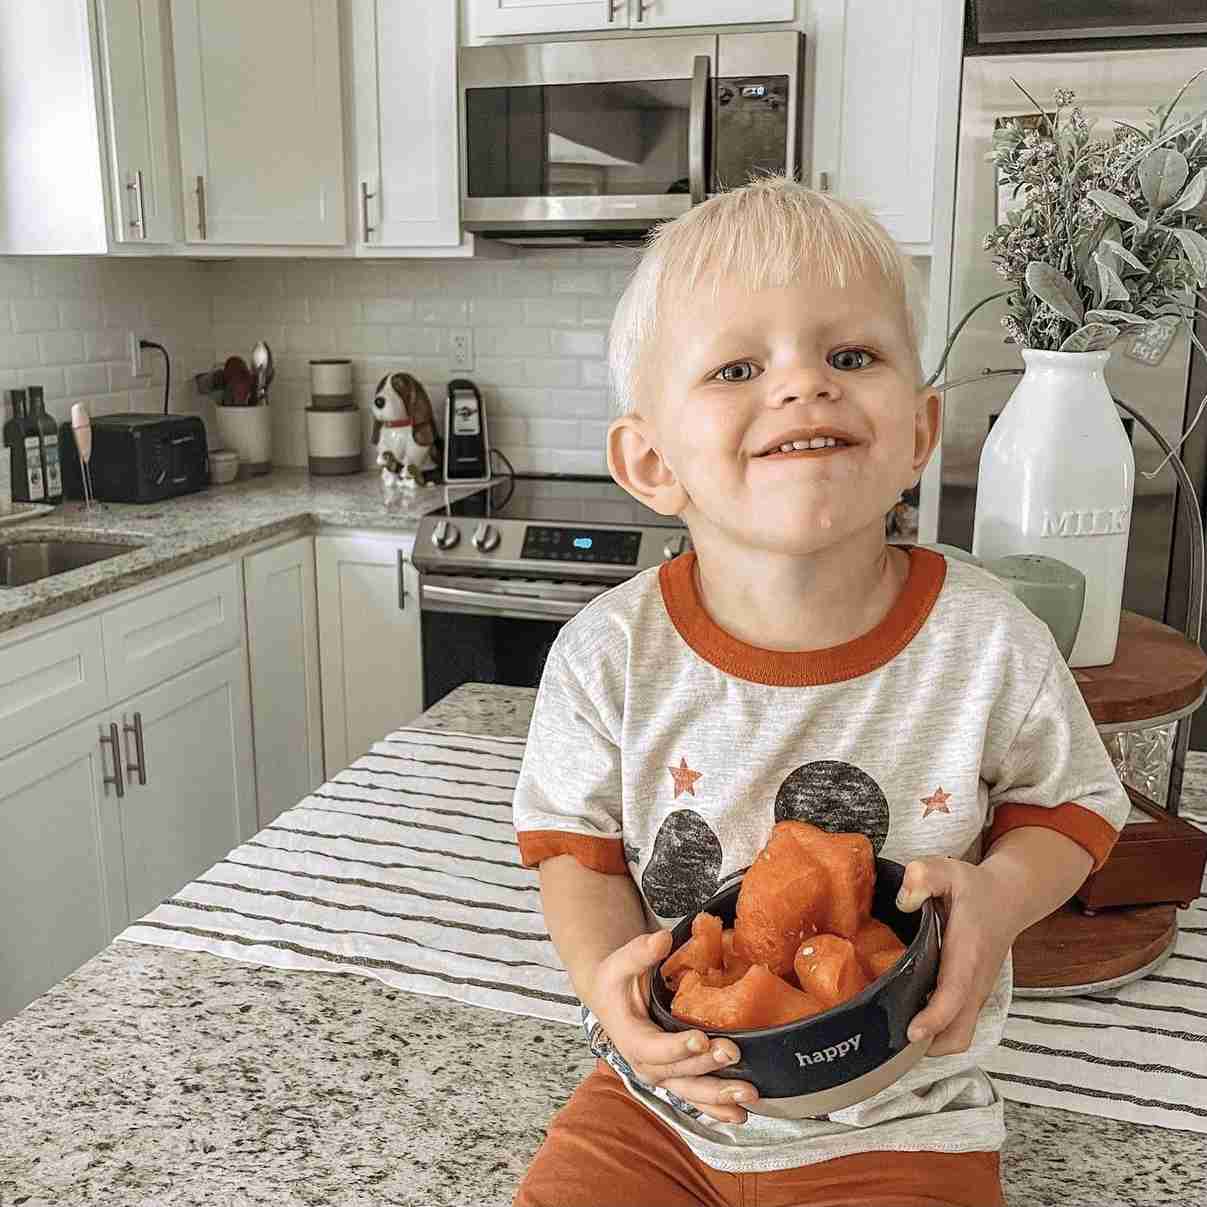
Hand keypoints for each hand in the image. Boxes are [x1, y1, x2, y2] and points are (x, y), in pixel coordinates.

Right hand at [585, 930, 757, 1123]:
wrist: (610, 998)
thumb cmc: (615, 981)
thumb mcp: (619, 963)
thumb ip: (639, 952)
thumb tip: (661, 939)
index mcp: (629, 1037)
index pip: (653, 1048)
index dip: (677, 1047)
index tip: (700, 1039)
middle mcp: (645, 1063)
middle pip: (678, 1073)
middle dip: (707, 1067)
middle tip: (732, 1053)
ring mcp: (661, 1074)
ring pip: (690, 1091)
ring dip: (719, 1097)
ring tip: (747, 1096)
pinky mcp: (675, 1076)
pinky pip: (695, 1097)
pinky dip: (716, 1108)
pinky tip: (738, 1114)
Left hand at [895, 857, 1016, 1056]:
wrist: (1009, 898)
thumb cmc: (974, 887)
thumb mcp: (948, 869)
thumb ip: (923, 876)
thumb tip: (904, 901)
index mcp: (968, 953)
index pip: (954, 995)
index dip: (934, 1018)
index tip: (912, 1032)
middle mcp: (976, 981)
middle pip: (958, 1034)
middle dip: (927, 1046)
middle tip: (888, 1040)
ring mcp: (976, 993)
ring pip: (959, 1036)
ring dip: (930, 1043)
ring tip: (892, 1034)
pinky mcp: (973, 996)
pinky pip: (957, 1026)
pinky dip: (936, 1032)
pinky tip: (907, 1017)